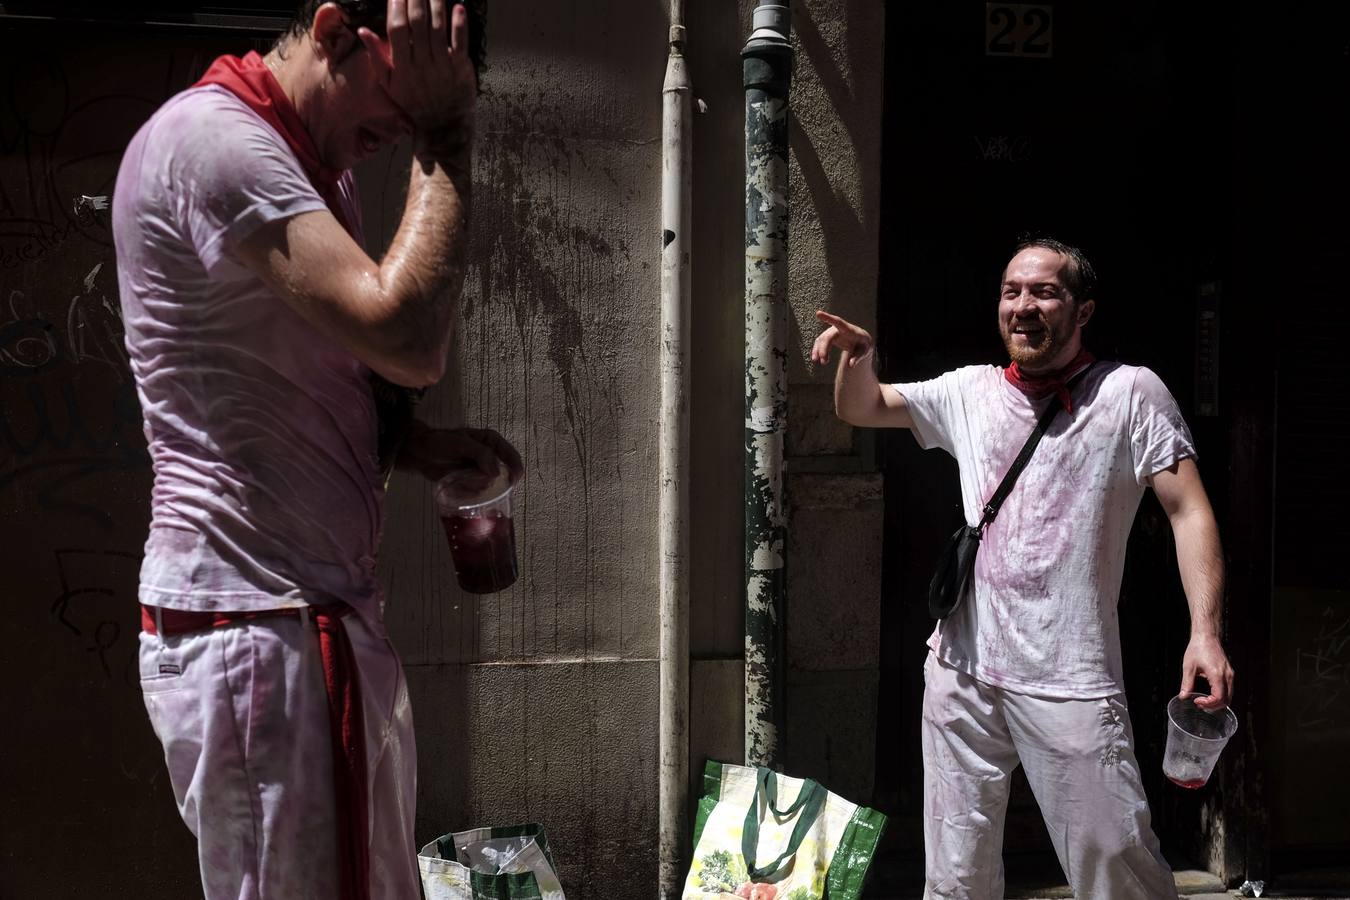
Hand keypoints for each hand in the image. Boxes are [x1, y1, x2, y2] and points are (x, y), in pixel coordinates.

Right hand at [358, 0, 475, 138]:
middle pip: (418, 24)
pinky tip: (458, 7)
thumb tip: (362, 31)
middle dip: (416, 0)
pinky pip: (460, 43)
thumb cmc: (414, 102)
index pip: (397, 30)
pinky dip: (459, 24)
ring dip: (436, 5)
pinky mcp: (460, 68)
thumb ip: (376, 57)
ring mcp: (442, 65)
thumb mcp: (390, 84)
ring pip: (438, 29)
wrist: (443, 125)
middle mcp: (422, 64)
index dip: (396, 8)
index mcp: (402, 66)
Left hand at [403, 425, 523, 487]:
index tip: (508, 485)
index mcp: (493, 443)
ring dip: (475, 488)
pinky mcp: (471, 482)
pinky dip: (467, 492)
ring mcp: (481, 471)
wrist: (420, 453)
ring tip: (459, 479)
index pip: (513, 459)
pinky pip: (476, 493)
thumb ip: (481, 454)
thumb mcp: (461, 444)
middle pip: (503, 477)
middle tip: (473, 481)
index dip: (515, 472)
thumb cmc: (440, 443)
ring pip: (489, 487)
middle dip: (490, 484)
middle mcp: (491, 457)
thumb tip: (497, 473)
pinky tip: (456, 485)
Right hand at [811, 310, 872, 366]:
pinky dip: (816, 350)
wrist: (860, 342)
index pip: (837, 322)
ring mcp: (831, 332)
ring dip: (819, 350)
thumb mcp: (865, 351)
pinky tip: (816, 358)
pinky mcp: (827, 337)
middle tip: (824, 362)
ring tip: (821, 362)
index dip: (827, 317)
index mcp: (848, 329)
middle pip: (827, 337)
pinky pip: (819, 343)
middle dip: (824, 349)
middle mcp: (837, 329)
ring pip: (821, 340)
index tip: (818, 313)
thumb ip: (858, 357)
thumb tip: (851, 364)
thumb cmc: (863, 345)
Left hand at [1180, 633, 1234, 710]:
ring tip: (1204, 701)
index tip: (1197, 701)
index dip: (1208, 703)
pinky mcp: (1230, 673)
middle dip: (1213, 706)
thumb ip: (1186, 683)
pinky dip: (1221, 696)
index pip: (1218, 697)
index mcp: (1217, 674)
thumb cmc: (1198, 648)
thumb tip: (1183, 696)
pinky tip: (1210, 695)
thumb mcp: (1189, 667)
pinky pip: (1229, 689)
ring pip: (1229, 696)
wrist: (1207, 636)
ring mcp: (1230, 674)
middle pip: (1226, 700)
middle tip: (1200, 704)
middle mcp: (1227, 676)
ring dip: (1218, 702)